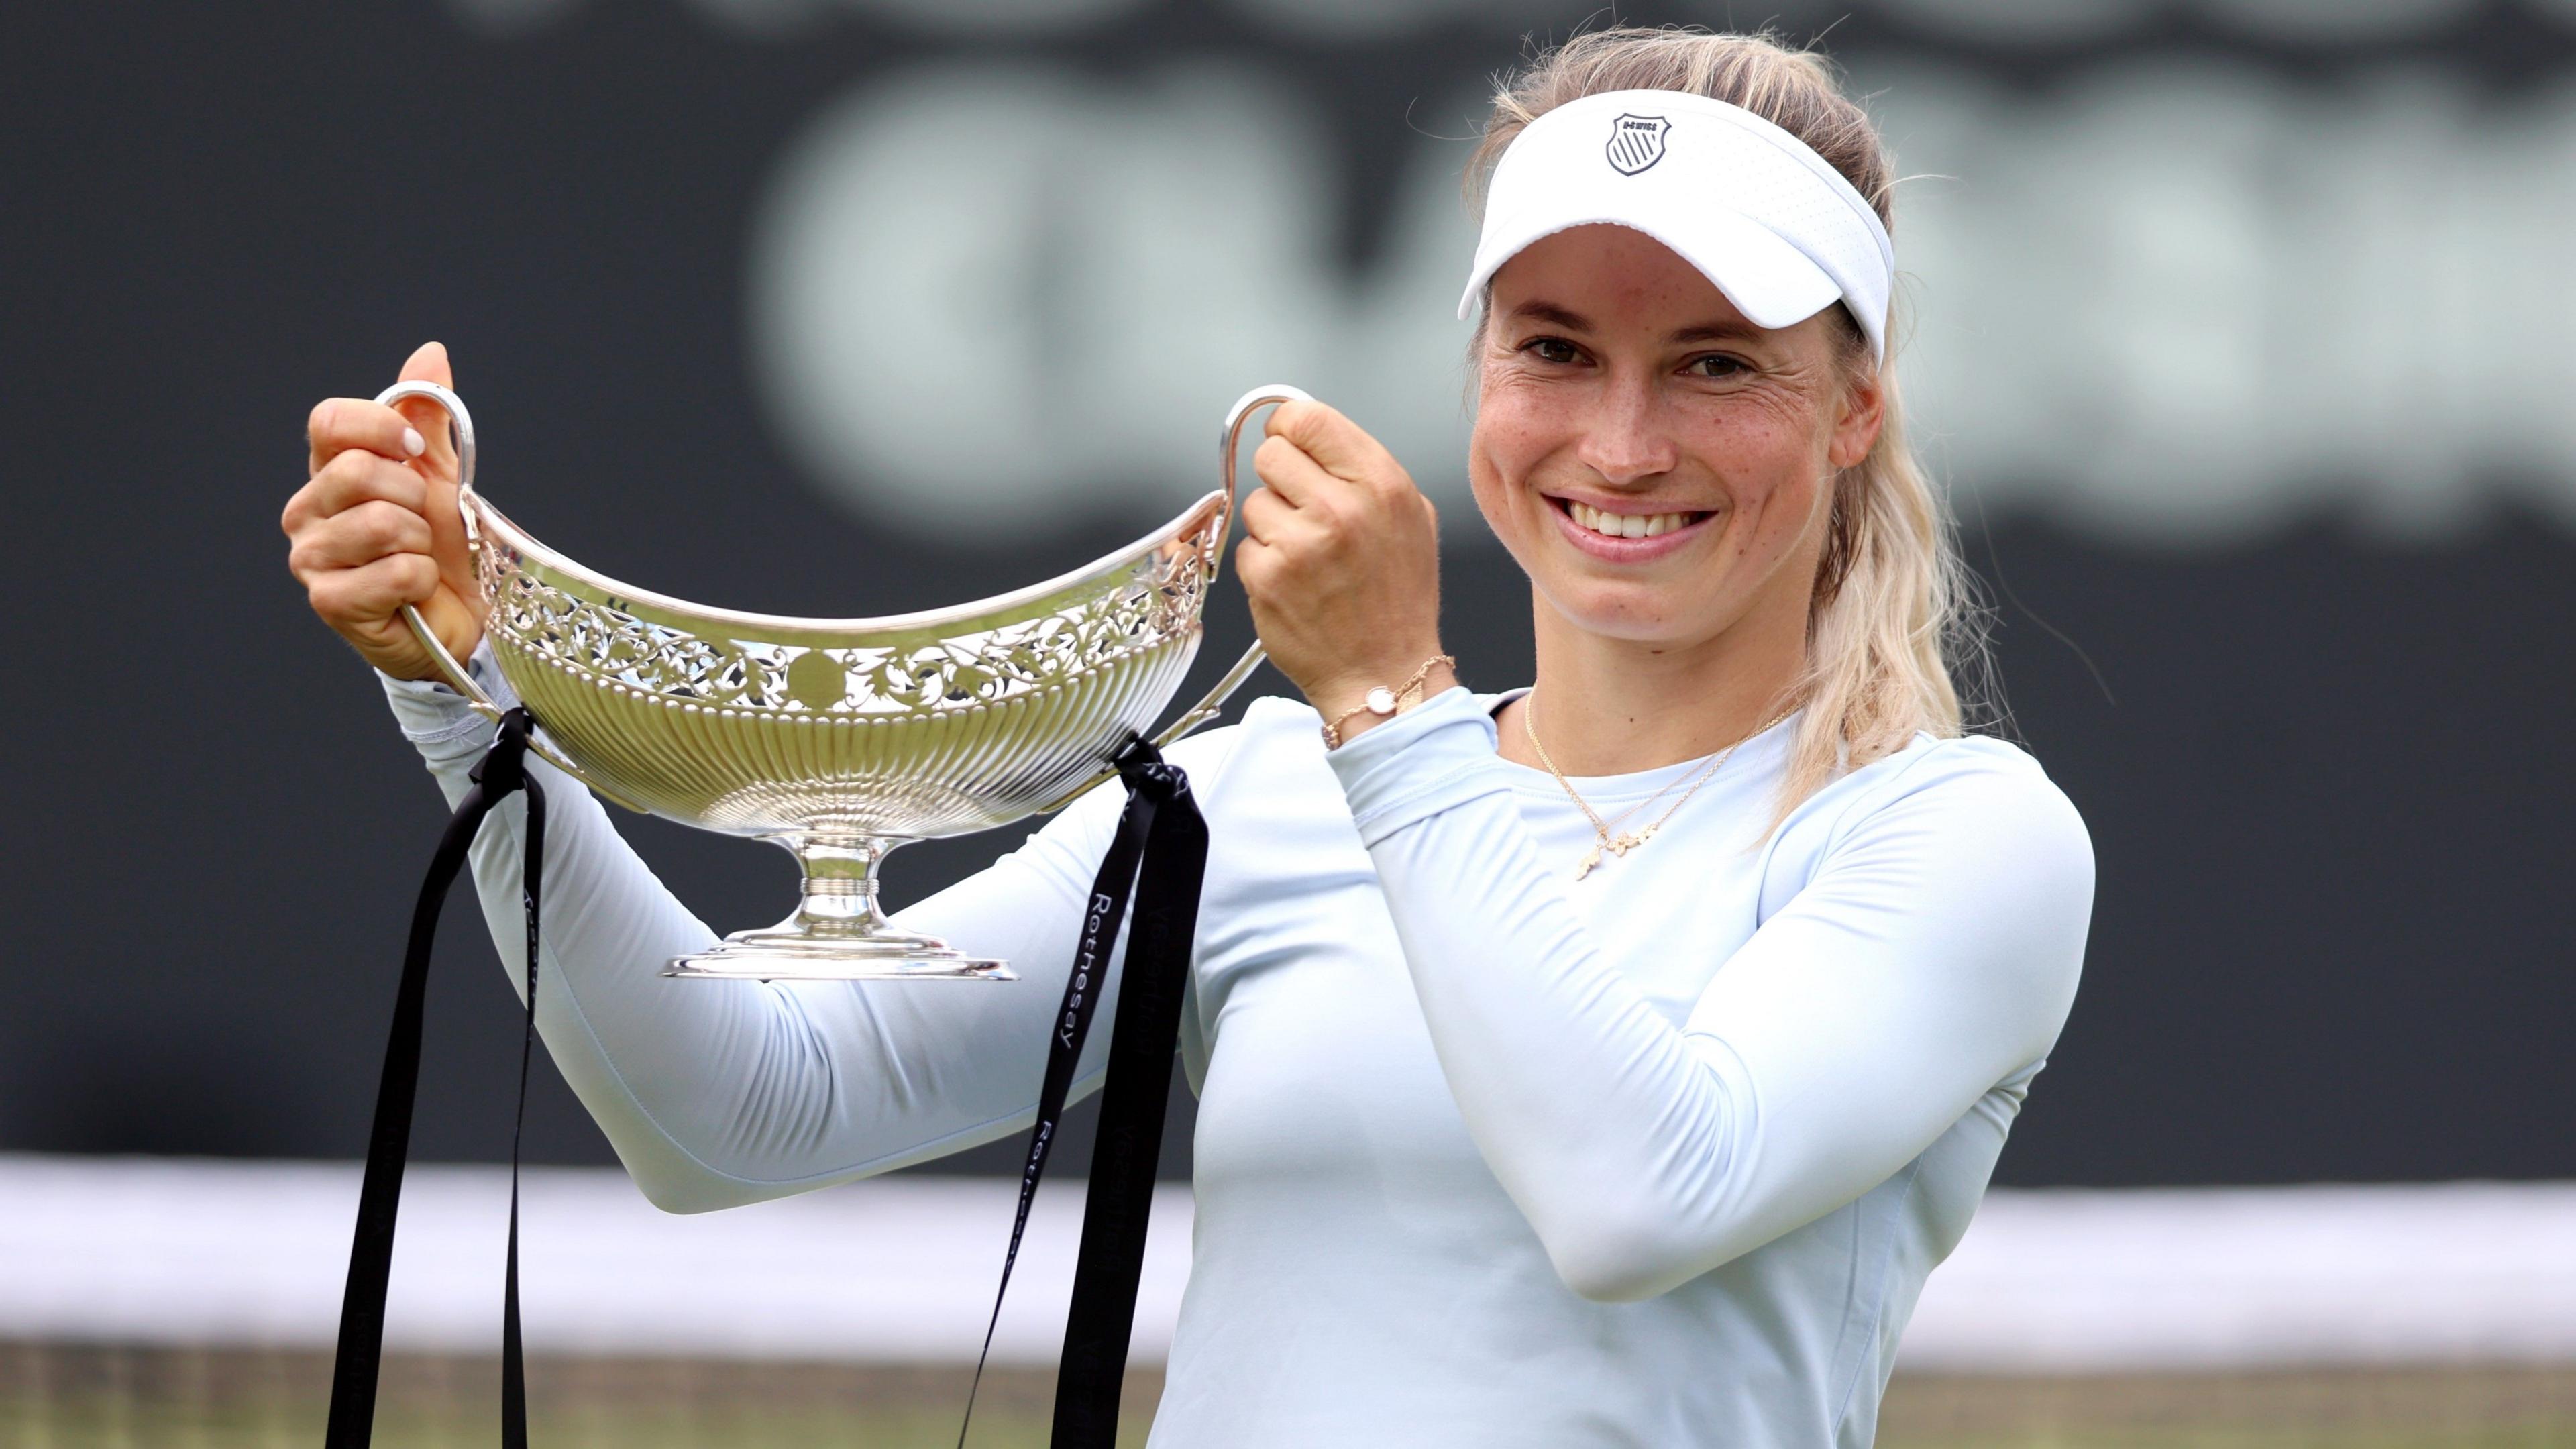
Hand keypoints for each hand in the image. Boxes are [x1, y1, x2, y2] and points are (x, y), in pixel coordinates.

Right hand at [282, 341, 480, 680]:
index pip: (329, 421)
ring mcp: (310, 559)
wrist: (461, 613)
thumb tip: (431, 353)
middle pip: (358, 471)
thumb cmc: (441, 544)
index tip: (417, 452)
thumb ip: (428, 415)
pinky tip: (412, 591)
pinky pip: (395, 572)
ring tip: (416, 557)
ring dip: (421, 542)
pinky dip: (421, 579)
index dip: (383, 428)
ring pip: (381, 523)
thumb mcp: (439, 472)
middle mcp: (306, 511)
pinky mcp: (329, 601)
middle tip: (422, 522)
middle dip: (414, 497)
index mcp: (327, 470)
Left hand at [1234, 400, 1449, 739]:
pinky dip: (1264, 564)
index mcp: (1381, 484)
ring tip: (1308, 558)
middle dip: (1281, 478)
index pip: (1308, 416)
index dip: (1290, 427)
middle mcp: (1341, 509)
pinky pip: (1246, 546)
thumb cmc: (1398, 599)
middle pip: (1271, 453)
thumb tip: (1308, 428)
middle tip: (1303, 509)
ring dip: (1273, 525)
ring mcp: (1299, 544)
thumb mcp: (1411, 517)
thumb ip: (1364, 468)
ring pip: (1255, 501)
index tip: (1291, 443)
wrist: (1386, 674)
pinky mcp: (1266, 578)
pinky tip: (1295, 585)